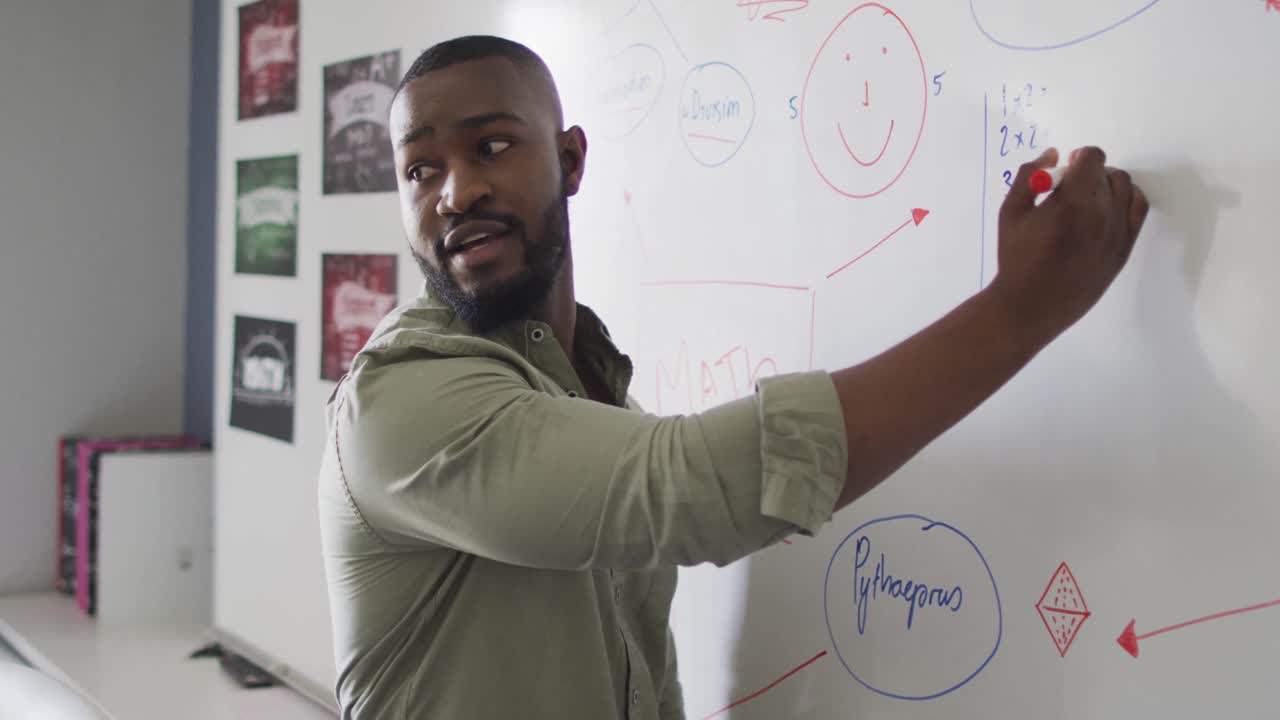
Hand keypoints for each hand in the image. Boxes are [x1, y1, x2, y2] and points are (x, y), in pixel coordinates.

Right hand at [989, 146, 1149, 346]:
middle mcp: (1102, 214)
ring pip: (1127, 189)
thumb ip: (1029, 177)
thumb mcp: (1010, 213)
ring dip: (1109, 187)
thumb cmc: (1016, 259)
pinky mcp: (1124, 249)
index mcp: (1072, 202)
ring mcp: (1118, 233)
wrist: (1031, 306)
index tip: (1066, 171)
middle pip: (1111, 174)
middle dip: (1091, 174)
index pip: (1093, 159)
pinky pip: (1138, 211)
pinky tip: (1108, 211)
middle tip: (1071, 190)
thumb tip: (1052, 155)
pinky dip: (1127, 202)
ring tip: (1088, 203)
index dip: (1079, 158)